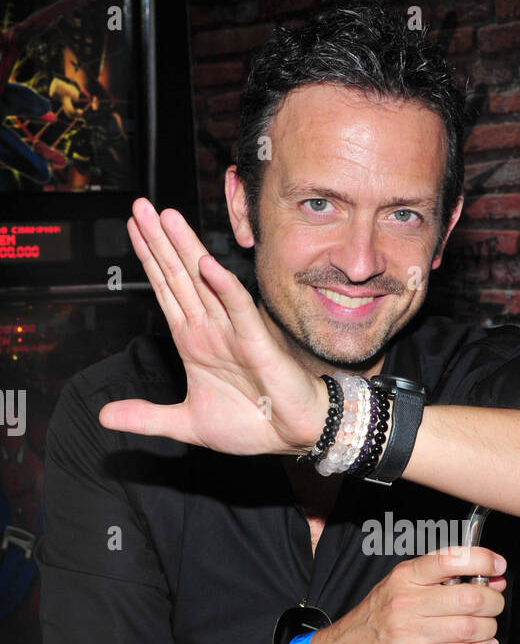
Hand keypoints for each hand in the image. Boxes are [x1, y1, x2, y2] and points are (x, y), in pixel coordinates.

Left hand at [98, 198, 327, 454]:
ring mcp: (232, 332)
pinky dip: (223, 287)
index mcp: (193, 342)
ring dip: (186, 250)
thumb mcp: (186, 423)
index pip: (166, 292)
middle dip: (158, 242)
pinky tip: (207, 264)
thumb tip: (104, 416)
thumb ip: (147, 416)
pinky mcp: (257, 343)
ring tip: (168, 218)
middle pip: (179, 277)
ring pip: (205, 283)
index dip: (148, 261)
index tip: (132, 230)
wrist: (291, 436)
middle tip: (140, 206)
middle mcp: (211, 329)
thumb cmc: (250, 425)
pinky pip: (238, 310)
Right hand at [307, 546, 507, 643]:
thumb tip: (489, 580)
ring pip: (470, 627)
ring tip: (487, 631)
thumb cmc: (374, 622)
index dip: (483, 560)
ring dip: (488, 630)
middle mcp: (406, 600)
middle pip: (469, 597)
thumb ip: (439, 582)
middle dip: (493, 602)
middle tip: (494, 606)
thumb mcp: (398, 589)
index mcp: (404, 577)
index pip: (451, 558)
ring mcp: (408, 631)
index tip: (497, 566)